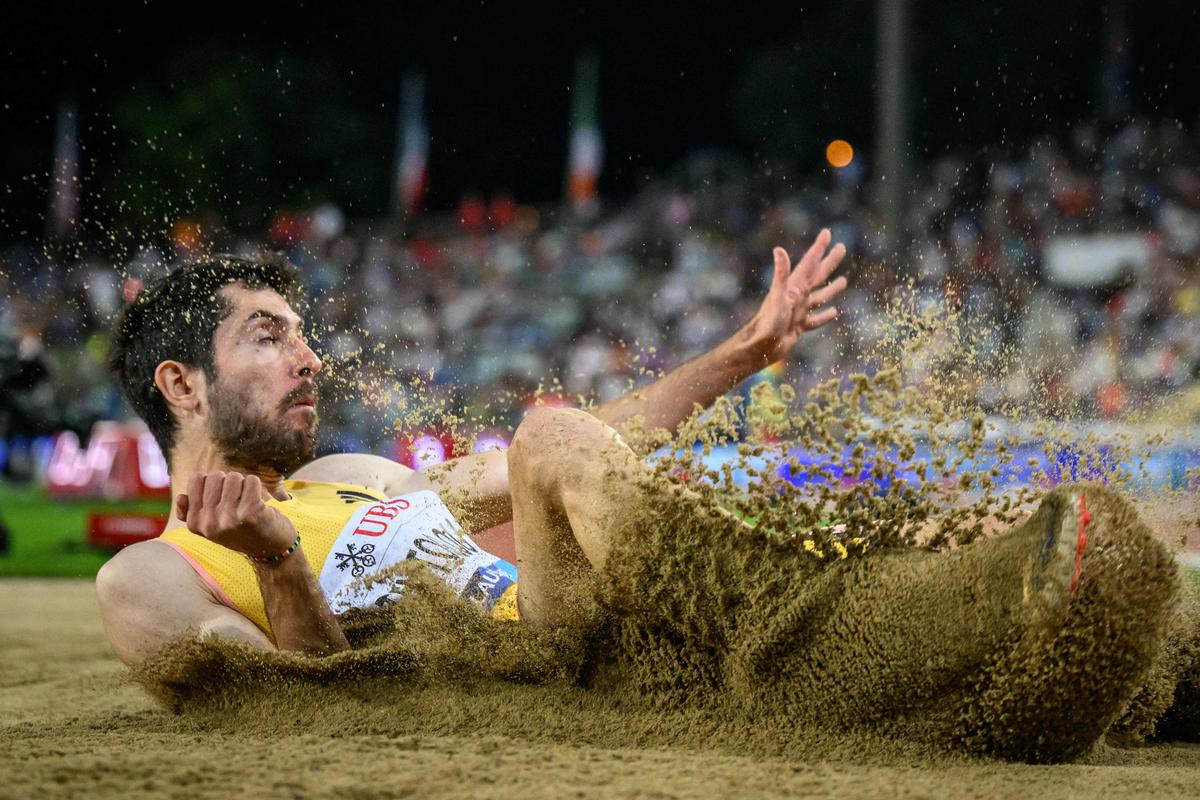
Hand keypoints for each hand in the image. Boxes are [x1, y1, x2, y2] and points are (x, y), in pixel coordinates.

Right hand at [176, 471, 297, 560]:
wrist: (271, 550)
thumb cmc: (241, 532)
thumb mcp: (211, 527)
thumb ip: (192, 513)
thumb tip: (180, 497)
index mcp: (195, 522)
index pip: (196, 479)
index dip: (212, 481)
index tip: (222, 496)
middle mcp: (209, 522)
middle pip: (215, 475)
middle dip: (229, 481)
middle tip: (238, 500)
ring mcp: (229, 518)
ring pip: (234, 477)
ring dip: (244, 485)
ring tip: (248, 502)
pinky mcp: (250, 513)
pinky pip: (252, 481)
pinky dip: (257, 487)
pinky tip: (259, 502)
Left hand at [741, 229, 847, 365]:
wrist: (761, 347)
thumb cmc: (768, 322)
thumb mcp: (778, 296)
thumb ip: (781, 274)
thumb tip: (779, 249)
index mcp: (794, 286)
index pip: (809, 263)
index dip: (818, 247)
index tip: (827, 232)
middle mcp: (797, 296)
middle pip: (818, 275)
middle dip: (829, 261)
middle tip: (842, 247)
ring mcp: (799, 311)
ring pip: (820, 297)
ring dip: (831, 289)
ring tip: (843, 281)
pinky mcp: (799, 326)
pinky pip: (816, 319)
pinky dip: (825, 316)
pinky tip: (834, 313)